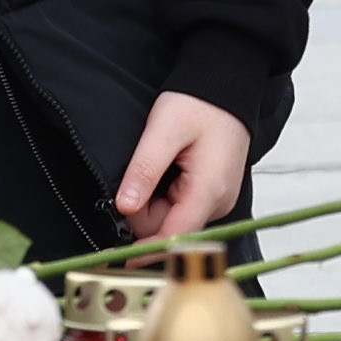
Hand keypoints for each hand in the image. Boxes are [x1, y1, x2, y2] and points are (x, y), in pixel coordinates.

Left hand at [115, 91, 248, 241]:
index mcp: (209, 191)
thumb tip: (124, 207)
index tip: (112, 254)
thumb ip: (144, 170)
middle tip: (139, 172)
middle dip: (143, 210)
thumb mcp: (164, 130)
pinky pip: (181, 208)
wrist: (228, 86)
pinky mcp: (212, 193)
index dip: (141, 249)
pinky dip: (164, 196)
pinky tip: (165, 170)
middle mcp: (218, 202)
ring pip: (172, 219)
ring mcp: (217, 199)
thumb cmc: (201, 102)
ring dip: (153, 202)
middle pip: (169, 229)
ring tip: (156, 164)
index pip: (173, 237)